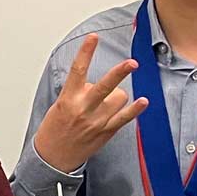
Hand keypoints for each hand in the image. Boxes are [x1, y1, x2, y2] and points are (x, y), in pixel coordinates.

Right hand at [31, 34, 146, 172]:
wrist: (53, 157)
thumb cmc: (54, 130)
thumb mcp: (59, 106)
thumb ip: (78, 93)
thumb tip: (95, 84)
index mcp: (68, 99)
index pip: (78, 71)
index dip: (86, 52)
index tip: (93, 38)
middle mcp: (83, 109)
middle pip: (105, 86)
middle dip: (120, 73)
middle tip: (132, 63)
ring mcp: (96, 121)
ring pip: (119, 98)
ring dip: (116, 96)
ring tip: (106, 104)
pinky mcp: (105, 132)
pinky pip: (125, 118)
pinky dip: (135, 109)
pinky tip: (143, 101)